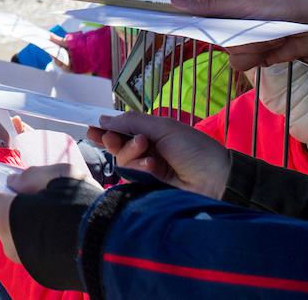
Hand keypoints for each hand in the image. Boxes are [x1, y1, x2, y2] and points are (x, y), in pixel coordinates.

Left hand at [0, 163, 96, 262]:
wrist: (114, 249)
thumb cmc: (81, 205)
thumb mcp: (60, 175)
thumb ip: (32, 176)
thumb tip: (15, 183)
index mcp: (4, 214)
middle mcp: (7, 240)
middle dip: (11, 202)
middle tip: (34, 191)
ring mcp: (23, 259)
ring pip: (16, 231)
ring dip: (28, 219)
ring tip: (56, 209)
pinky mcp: (40, 270)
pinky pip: (32, 246)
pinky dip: (40, 235)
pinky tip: (62, 226)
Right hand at [86, 112, 228, 199]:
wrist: (216, 179)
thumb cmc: (194, 148)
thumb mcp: (163, 127)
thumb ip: (132, 122)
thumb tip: (103, 118)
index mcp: (152, 134)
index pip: (123, 131)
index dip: (106, 130)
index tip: (91, 129)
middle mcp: (148, 151)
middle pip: (117, 147)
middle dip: (115, 141)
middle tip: (116, 139)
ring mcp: (148, 171)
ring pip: (122, 162)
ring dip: (131, 154)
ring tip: (148, 154)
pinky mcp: (149, 188)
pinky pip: (131, 177)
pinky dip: (140, 170)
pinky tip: (153, 168)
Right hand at [169, 0, 307, 70]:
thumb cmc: (284, 0)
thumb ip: (208, 2)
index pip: (194, 5)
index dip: (195, 16)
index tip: (200, 22)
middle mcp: (228, 11)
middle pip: (208, 32)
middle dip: (231, 34)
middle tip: (251, 27)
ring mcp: (239, 31)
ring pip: (225, 49)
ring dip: (250, 45)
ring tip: (272, 35)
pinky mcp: (251, 50)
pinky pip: (239, 61)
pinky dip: (257, 56)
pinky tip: (273, 47)